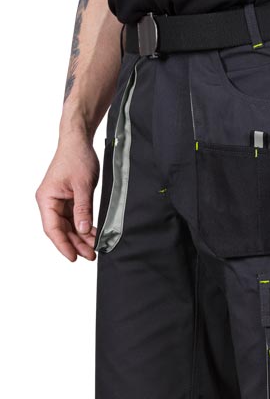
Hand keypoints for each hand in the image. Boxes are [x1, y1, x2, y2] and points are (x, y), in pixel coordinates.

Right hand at [36, 135, 99, 261]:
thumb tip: (83, 230)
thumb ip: (83, 209)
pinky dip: (84, 227)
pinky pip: (75, 219)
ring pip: (69, 227)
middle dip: (75, 244)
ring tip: (94, 250)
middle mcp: (50, 202)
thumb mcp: (83, 185)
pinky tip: (93, 235)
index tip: (73, 257)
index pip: (53, 228)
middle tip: (90, 256)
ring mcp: (59, 202)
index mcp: (47, 198)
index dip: (63, 245)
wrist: (79, 141)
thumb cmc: (77, 157)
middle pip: (61, 230)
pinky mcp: (69, 200)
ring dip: (81, 238)